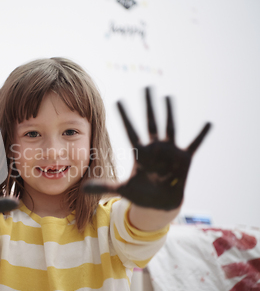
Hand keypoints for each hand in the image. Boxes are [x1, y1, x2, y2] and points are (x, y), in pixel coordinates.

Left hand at [82, 87, 211, 210]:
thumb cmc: (140, 194)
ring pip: (169, 127)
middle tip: (147, 85)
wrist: (159, 204)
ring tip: (168, 96)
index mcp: (140, 152)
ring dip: (169, 112)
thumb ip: (103, 187)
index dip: (125, 116)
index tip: (118, 100)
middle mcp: (155, 147)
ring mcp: (170, 151)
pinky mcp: (184, 159)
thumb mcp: (121, 190)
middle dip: (148, 104)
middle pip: (150, 121)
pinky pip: (194, 144)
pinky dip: (201, 135)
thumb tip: (82, 189)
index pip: (130, 130)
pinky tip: (208, 123)